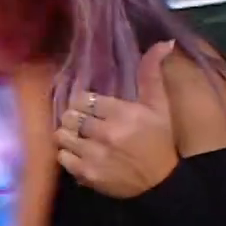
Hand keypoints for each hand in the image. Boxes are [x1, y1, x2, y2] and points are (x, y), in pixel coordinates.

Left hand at [55, 42, 179, 199]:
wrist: (161, 182)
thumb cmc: (159, 140)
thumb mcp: (159, 106)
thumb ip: (152, 74)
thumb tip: (164, 42)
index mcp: (122, 113)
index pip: (83, 98)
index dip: (84, 102)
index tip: (92, 107)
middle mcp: (105, 133)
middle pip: (69, 115)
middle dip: (75, 117)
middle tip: (84, 122)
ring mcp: (94, 154)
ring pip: (61, 135)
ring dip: (68, 135)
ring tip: (80, 136)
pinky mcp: (86, 173)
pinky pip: (61, 157)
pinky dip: (67, 154)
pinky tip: (80, 153)